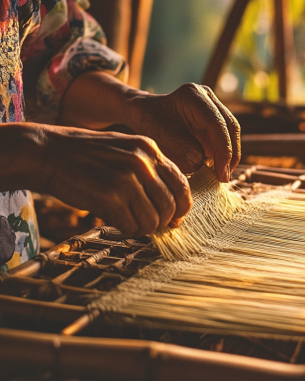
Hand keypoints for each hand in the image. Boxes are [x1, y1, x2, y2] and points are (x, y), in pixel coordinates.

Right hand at [37, 125, 190, 235]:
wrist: (45, 152)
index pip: (182, 184)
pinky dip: (128, 231)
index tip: (176, 218)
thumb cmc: (85, 156)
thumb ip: (149, 171)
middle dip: (163, 221)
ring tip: (130, 223)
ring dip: (144, 228)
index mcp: (149, 149)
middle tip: (150, 226)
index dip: (182, 206)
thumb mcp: (125, 150)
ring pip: (153, 220)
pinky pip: (132, 227)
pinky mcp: (110, 198)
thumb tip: (172, 205)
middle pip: (171, 205)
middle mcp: (142, 162)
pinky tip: (118, 223)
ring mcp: (127, 180)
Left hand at [127, 83, 240, 181]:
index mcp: (194, 96)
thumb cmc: (147, 120)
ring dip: (229, 156)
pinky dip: (223, 155)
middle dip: (230, 155)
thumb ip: (178, 146)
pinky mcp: (214, 120)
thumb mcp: (157, 133)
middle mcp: (208, 98)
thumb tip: (201, 162)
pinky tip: (216, 170)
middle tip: (223, 178)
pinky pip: (225, 139)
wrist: (143, 111)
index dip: (223, 151)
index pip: (218, 124)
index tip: (221, 174)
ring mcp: (213, 108)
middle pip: (230, 127)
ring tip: (221, 176)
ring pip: (231, 134)